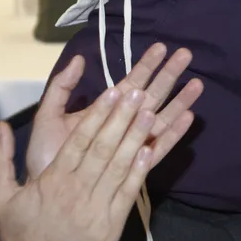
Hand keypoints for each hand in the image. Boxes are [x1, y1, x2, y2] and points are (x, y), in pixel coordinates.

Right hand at [0, 81, 195, 240]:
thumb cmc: (20, 238)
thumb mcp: (1, 198)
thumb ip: (0, 161)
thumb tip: (1, 127)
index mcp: (52, 181)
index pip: (79, 141)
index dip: (98, 114)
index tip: (113, 92)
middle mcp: (77, 191)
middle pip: (104, 147)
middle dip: (123, 117)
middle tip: (139, 92)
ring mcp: (97, 208)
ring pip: (119, 166)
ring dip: (136, 138)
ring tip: (151, 112)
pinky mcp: (112, 225)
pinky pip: (127, 193)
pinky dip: (139, 171)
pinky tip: (149, 150)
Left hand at [27, 44, 200, 178]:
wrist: (43, 194)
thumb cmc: (45, 156)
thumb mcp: (48, 116)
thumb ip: (61, 88)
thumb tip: (80, 59)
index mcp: (104, 110)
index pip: (130, 82)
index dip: (146, 65)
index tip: (161, 47)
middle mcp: (122, 125)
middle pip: (151, 96)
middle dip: (169, 75)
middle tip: (186, 55)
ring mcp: (130, 145)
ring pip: (161, 118)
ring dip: (179, 101)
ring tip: (197, 84)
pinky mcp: (134, 167)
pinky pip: (158, 148)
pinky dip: (173, 133)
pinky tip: (188, 118)